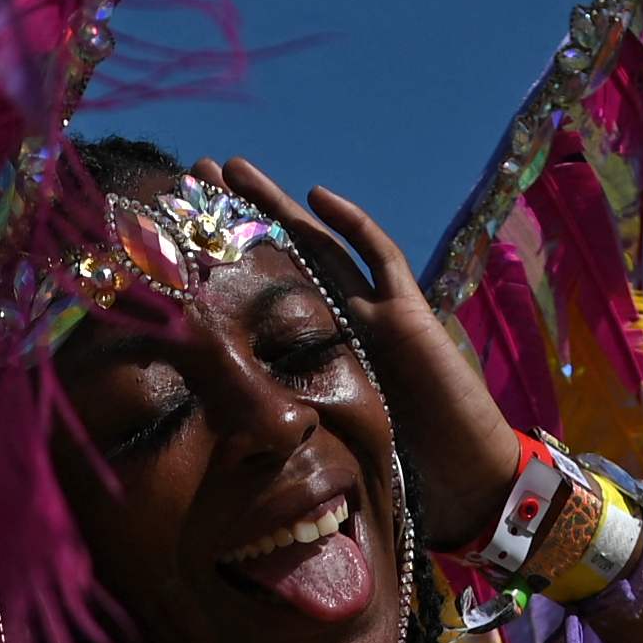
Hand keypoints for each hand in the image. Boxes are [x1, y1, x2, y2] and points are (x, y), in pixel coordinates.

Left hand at [217, 159, 527, 546]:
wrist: (462, 472)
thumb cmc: (399, 467)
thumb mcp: (322, 441)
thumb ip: (282, 419)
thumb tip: (210, 428)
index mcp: (316, 345)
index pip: (262, 290)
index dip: (224, 260)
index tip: (179, 232)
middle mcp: (342, 319)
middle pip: (282, 253)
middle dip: (240, 214)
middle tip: (195, 172)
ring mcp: (376, 311)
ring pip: (320, 245)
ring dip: (280, 206)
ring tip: (236, 170)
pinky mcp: (408, 314)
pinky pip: (381, 260)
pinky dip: (354, 227)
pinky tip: (320, 198)